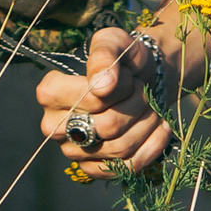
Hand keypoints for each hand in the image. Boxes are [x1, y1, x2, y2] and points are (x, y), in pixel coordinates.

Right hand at [35, 28, 169, 176]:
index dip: (114, 90)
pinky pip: (128, 167)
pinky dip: (152, 146)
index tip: (124, 76)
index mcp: (50, 93)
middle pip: (106, 126)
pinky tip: (160, 127)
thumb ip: (104, 56)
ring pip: (120, 147)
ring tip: (151, 106)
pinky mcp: (95, 169)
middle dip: (134, 105)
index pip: (86, 100)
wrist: (144, 78)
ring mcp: (74, 151)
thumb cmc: (122, 59)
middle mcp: (54, 126)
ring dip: (146, 123)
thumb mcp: (113, 41)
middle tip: (141, 90)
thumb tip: (101, 86)